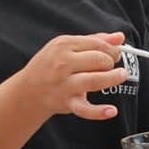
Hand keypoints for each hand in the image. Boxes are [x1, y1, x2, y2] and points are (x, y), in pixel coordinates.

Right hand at [14, 32, 128, 119]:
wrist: (28, 91)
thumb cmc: (50, 65)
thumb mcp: (66, 47)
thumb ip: (94, 40)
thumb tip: (119, 37)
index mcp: (63, 45)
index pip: (96, 44)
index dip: (111, 49)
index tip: (115, 54)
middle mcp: (62, 64)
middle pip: (98, 60)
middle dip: (111, 62)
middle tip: (112, 66)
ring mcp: (64, 85)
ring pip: (95, 80)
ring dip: (113, 78)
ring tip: (120, 76)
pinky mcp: (67, 103)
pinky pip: (85, 109)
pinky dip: (100, 112)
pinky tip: (111, 110)